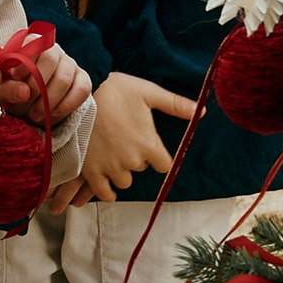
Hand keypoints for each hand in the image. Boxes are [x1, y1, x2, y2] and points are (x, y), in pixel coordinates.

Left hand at [0, 42, 89, 126]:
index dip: (24, 60)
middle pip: (50, 58)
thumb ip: (7, 89)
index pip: (32, 42)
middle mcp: (53, 50)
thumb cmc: (12, 90)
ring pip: (64, 78)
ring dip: (49, 100)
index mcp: (30, 44)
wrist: (27, 105)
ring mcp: (69, 64)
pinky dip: (67, 104)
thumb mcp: (2, 91)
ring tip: (35, 114)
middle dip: (36, 83)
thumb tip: (24, 92)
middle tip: (25, 100)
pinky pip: (82, 89)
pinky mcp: (82, 80)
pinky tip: (53, 113)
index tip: (14, 76)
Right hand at [69, 68, 193, 201]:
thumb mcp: (149, 93)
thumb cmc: (116, 90)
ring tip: (114, 155)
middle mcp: (132, 160)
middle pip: (142, 169)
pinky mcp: (91, 170)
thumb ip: (176, 105)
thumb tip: (202, 111)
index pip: (164, 165)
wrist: (80, 93)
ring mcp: (111, 167)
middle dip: (136, 158)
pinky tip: (107, 186)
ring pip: (124, 181)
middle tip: (126, 140)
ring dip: (121, 171)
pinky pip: (103, 191)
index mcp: (149, 144)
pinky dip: (106, 191)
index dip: (158, 156)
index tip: (150, 147)